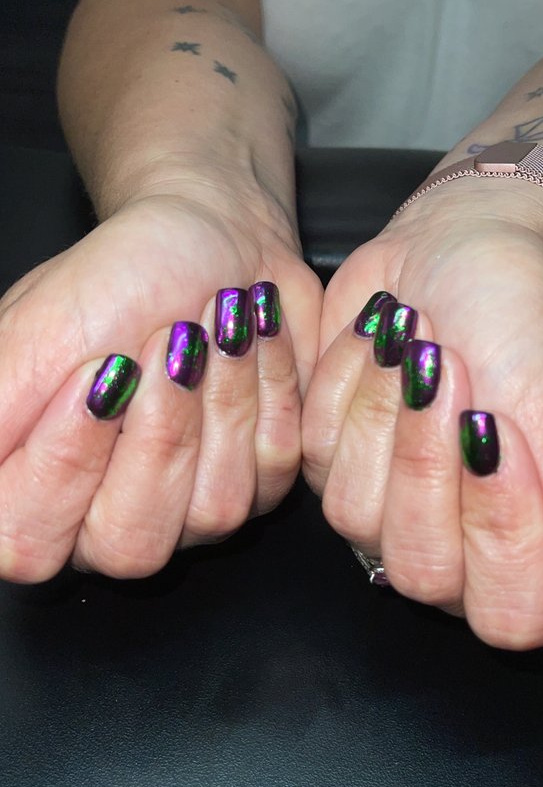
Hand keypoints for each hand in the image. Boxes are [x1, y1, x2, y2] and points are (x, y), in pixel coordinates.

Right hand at [0, 170, 321, 579]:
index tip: (99, 369)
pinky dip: (267, 391)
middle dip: (159, 431)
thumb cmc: (118, 278)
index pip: (29, 542)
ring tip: (216, 327)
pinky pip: (271, 472)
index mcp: (37, 486)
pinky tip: (253, 343)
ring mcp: (191, 511)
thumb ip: (1, 409)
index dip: (67, 461)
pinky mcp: (258, 486)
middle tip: (170, 342)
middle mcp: (111, 515)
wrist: (213, 241)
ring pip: (213, 510)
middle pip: (130, 545)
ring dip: (221, 400)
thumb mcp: (37, 331)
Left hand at [302, 178, 542, 649]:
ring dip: (383, 415)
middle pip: (425, 570)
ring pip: (358, 518)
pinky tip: (378, 338)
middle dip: (427, 462)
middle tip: (444, 369)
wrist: (460, 254)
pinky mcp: (334, 468)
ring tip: (414, 339)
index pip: (514, 607)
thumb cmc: (523, 320)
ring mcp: (388, 513)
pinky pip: (317, 457)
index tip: (493, 426)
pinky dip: (346, 386)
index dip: (501, 528)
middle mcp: (459, 547)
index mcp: (533, 547)